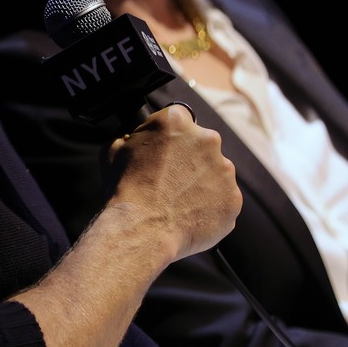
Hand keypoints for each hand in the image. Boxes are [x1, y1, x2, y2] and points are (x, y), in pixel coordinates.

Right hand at [102, 103, 240, 262]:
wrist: (142, 229)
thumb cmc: (125, 190)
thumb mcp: (114, 151)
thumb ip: (130, 138)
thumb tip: (131, 140)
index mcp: (176, 121)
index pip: (178, 118)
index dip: (169, 135)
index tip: (163, 150)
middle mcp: (206, 139)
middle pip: (201, 143)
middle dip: (189, 158)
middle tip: (170, 180)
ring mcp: (224, 170)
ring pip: (215, 172)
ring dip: (201, 182)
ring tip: (178, 202)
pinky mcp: (233, 198)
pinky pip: (222, 200)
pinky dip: (210, 206)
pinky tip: (189, 216)